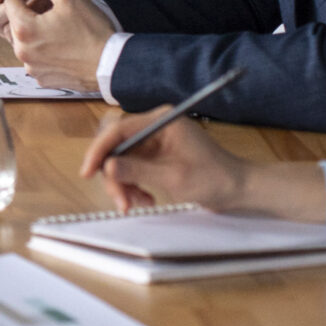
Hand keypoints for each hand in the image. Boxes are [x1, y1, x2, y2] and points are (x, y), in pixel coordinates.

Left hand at [0, 0, 111, 90]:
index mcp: (24, 29)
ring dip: (36, 30)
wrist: (111, 64)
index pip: (10, 1)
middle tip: (46, 3)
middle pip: (16, 22)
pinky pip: (37, 58)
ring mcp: (33, 68)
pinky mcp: (43, 79)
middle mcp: (23, 52)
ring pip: (26, 41)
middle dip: (27, 9)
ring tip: (57, 24)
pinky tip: (62, 43)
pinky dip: (44, 48)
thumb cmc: (92, 31)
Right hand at [80, 110, 249, 212]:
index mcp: (161, 121)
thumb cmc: (212, 179)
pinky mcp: (156, 157)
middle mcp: (155, 127)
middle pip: (117, 148)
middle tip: (122, 202)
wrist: (238, 190)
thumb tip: (107, 166)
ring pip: (122, 161)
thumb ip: (138, 170)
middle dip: (115, 176)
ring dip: (124, 184)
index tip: (87, 172)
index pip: (119, 130)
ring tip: (137, 203)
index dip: (99, 150)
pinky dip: (134, 186)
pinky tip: (145, 199)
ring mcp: (155, 142)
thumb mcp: (173, 177)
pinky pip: (133, 169)